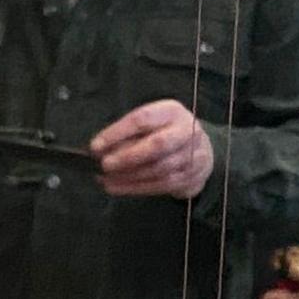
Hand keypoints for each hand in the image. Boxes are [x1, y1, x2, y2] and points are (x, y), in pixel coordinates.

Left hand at [92, 100, 213, 199]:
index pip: (142, 119)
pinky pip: (161, 185)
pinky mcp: (190, 176)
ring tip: (106, 179)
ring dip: (129, 176)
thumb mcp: (151, 124)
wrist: (202, 150)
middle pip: (157, 145)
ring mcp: (192, 155)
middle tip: (105, 165)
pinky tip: (118, 187)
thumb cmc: (166, 132)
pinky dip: (136, 188)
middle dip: (128, 157)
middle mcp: (186, 131)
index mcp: (171, 111)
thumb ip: (128, 134)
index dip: (117, 133)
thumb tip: (99, 150)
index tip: (96, 146)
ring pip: (159, 169)